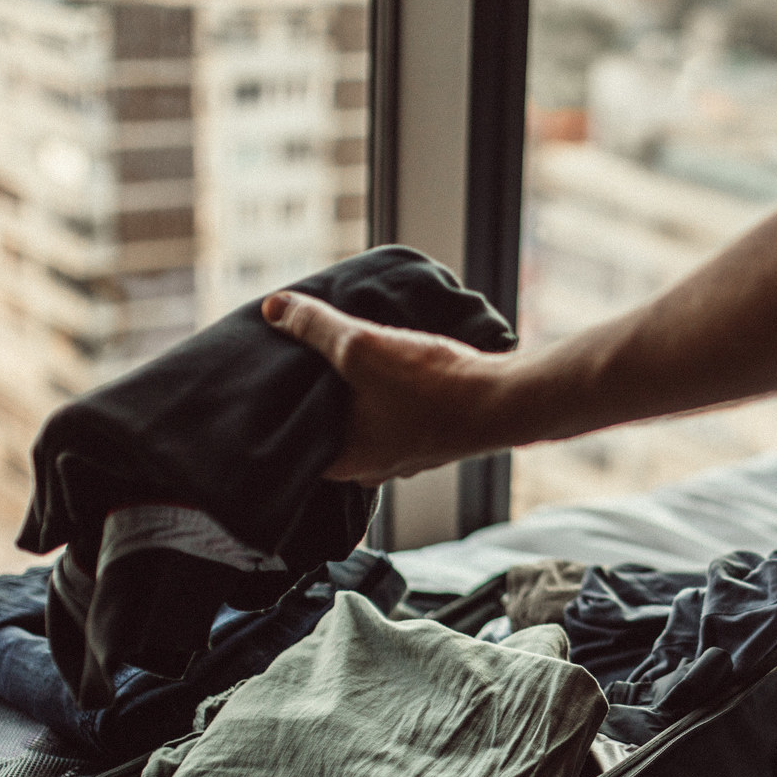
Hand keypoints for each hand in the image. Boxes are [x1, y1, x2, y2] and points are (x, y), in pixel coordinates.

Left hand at [264, 291, 509, 483]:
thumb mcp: (360, 346)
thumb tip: (273, 307)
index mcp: (346, 461)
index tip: (276, 386)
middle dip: (322, 405)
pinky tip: (394, 373)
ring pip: (367, 428)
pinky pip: (398, 422)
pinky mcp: (433, 441)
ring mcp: (406, 459)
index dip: (284, 414)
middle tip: (308, 369)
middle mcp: (373, 469)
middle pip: (331, 435)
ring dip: (359, 402)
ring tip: (350, 366)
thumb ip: (314, 326)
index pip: (296, 445)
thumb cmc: (430, 386)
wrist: (504, 401)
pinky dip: (390, 402)